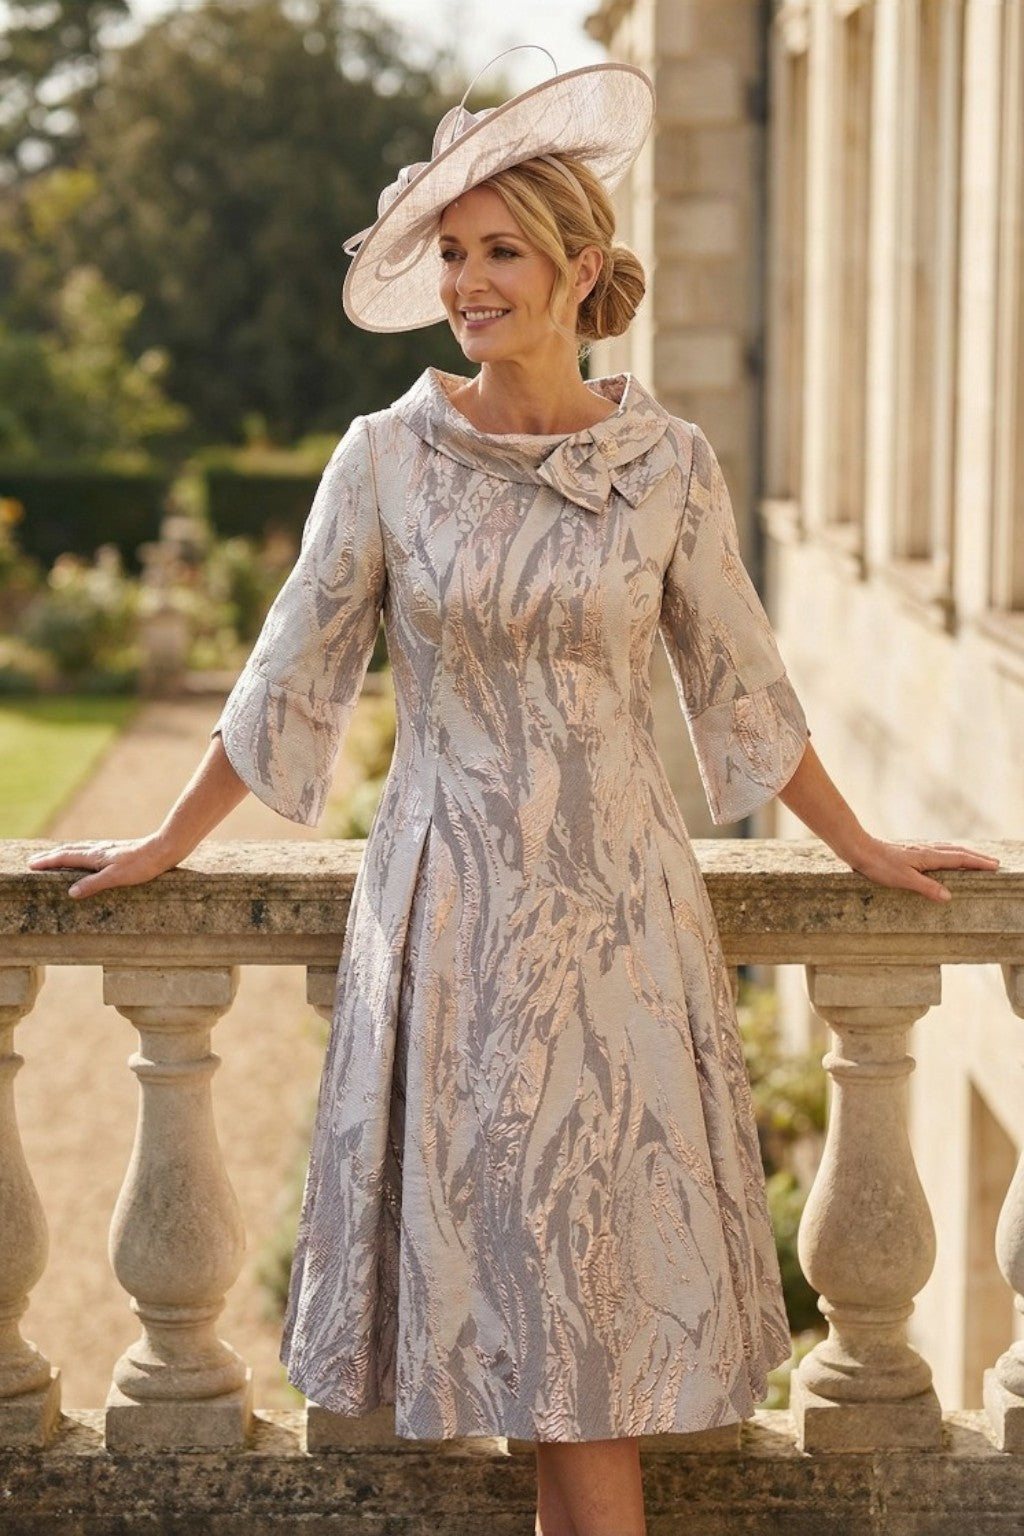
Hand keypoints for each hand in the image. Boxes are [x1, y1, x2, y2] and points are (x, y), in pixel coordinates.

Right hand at [28, 836, 178, 899]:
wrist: (164, 850)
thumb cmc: (142, 865)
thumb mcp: (116, 878)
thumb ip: (93, 884)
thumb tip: (71, 892)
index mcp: (95, 856)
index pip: (65, 858)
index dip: (48, 861)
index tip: (31, 864)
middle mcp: (99, 850)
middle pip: (69, 851)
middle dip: (51, 856)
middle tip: (35, 860)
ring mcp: (108, 849)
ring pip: (80, 850)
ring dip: (64, 853)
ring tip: (55, 856)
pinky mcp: (118, 852)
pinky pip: (91, 851)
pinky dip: (80, 853)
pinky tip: (87, 856)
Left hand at [848, 837, 999, 903]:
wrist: (861, 850)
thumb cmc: (880, 866)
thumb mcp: (904, 880)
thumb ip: (927, 887)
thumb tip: (949, 896)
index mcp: (928, 857)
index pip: (959, 859)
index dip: (977, 863)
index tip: (994, 866)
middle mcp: (926, 850)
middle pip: (957, 852)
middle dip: (976, 858)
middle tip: (994, 862)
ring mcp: (919, 849)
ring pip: (948, 849)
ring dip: (964, 854)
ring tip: (975, 858)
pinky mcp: (910, 851)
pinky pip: (938, 850)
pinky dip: (950, 852)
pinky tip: (945, 856)